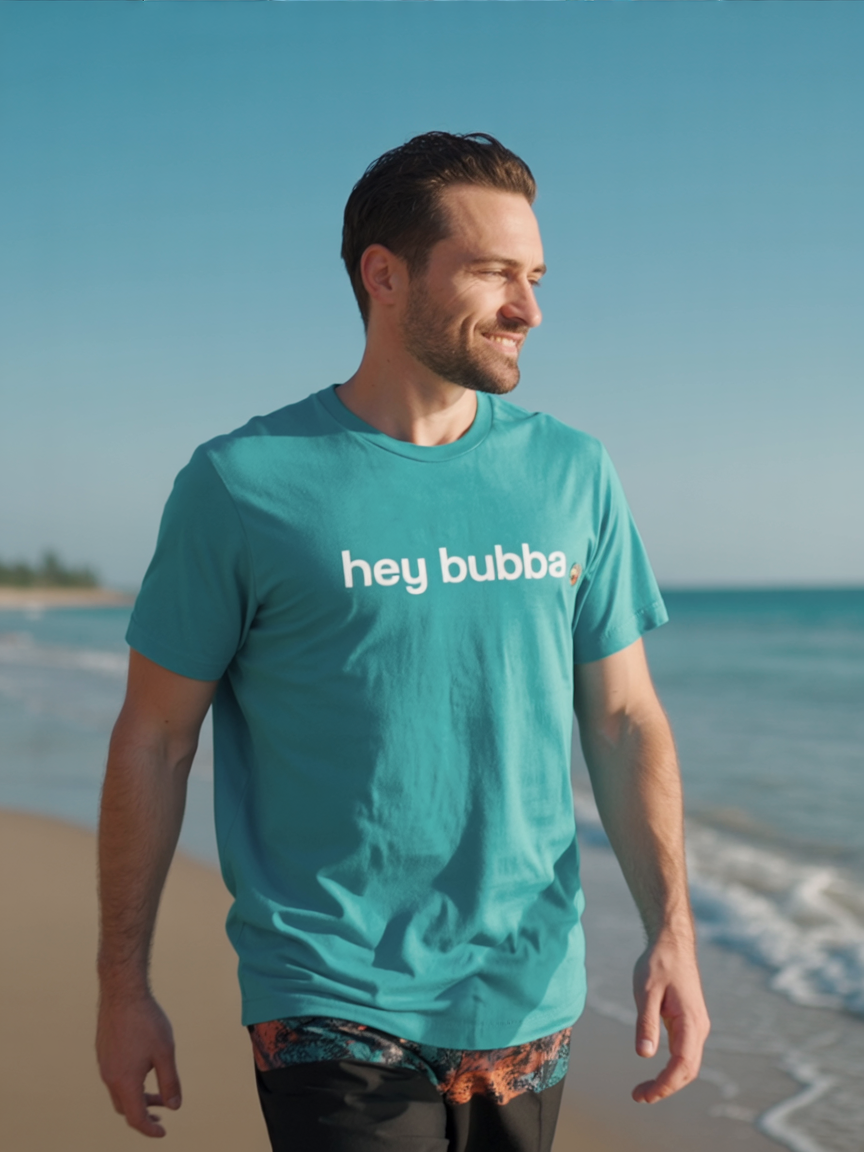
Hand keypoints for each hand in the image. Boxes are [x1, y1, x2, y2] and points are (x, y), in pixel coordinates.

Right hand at [96, 991, 181, 1136]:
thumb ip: (170, 1082)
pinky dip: (130, 1082)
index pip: (136, 1117)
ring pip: (119, 1092)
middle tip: (162, 1112)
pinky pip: (115, 1076)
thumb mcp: (165, 1053)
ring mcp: (104, 1064)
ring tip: (157, 1090)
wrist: (122, 992)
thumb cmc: (146, 1021)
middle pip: (125, 1107)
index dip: (150, 1129)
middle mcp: (110, 1077)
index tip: (164, 1132)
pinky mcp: (103, 1051)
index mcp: (125, 1082)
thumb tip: (175, 1106)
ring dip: (138, 1096)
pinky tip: (144, 1067)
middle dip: (144, 1113)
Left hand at [630, 931, 710, 1102]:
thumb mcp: (646, 991)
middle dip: (665, 1088)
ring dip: (668, 1079)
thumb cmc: (658, 963)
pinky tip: (655, 1071)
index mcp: (690, 1021)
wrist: (672, 942)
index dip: (664, 1085)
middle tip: (639, 1096)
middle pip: (687, 1070)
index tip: (644, 1095)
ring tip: (644, 1090)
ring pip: (687, 1063)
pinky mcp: (689, 1021)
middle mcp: (698, 1027)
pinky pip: (684, 1052)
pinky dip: (671, 1067)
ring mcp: (696, 1025)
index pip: (682, 1065)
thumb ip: (646, 1023)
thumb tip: (645, 1055)